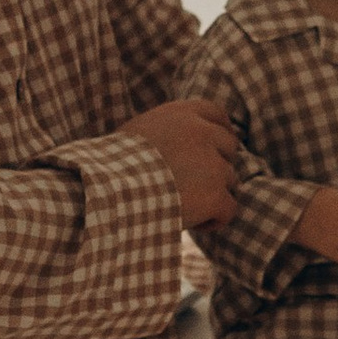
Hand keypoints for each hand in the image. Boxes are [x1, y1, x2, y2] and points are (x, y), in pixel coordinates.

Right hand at [118, 96, 239, 229]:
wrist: (108, 192)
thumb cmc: (112, 167)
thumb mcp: (138, 134)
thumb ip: (165, 132)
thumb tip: (176, 145)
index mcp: (182, 113)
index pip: (217, 115)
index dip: (220, 134)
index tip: (217, 150)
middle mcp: (202, 133)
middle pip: (229, 148)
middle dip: (217, 167)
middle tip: (195, 186)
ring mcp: (213, 165)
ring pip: (229, 181)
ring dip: (211, 195)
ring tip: (181, 207)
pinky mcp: (216, 195)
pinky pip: (228, 210)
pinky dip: (213, 220)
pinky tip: (191, 225)